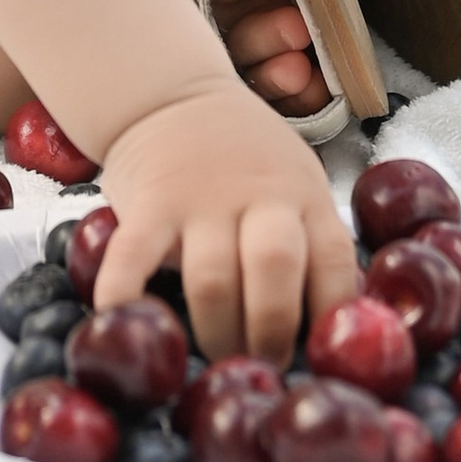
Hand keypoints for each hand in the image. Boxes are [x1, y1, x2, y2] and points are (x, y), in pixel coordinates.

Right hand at [96, 78, 359, 360]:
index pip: (334, 261)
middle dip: (270, 332)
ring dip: (216, 333)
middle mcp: (259, 195)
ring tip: (214, 360)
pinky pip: (135, 258)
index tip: (318, 356)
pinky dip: (127, 296)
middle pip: (275, 268)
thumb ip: (308, 242)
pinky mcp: (149, 204)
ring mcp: (201, 198)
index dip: (330, 316)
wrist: (173, 93)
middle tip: (263, 368)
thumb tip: (325, 333)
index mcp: (304, 196)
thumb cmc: (243, 158)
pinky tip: (126, 324)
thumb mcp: (294, 184)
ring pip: (213, 279)